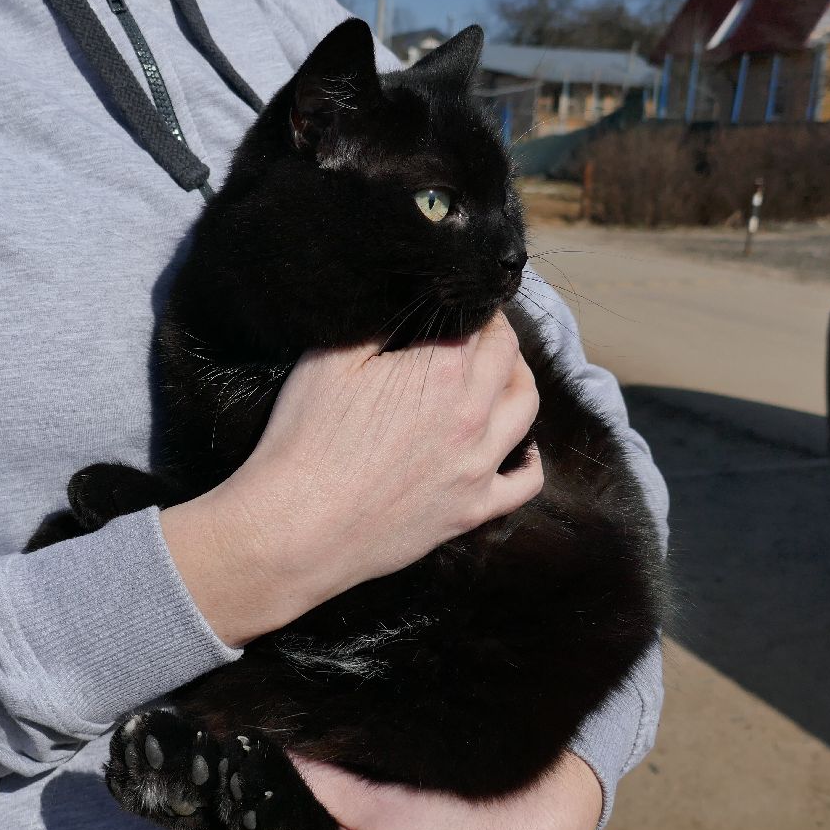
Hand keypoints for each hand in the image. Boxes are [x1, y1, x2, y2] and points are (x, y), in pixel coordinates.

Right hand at [162, 312, 542, 645]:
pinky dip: (530, 458)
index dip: (475, 306)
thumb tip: (410, 303)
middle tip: (480, 329)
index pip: (482, 323)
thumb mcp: (330, 359)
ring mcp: (478, 467)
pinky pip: (525, 482)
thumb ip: (381, 324)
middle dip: (500, 337)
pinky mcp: (472, 511)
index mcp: (442, 372)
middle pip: (510, 361)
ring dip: (519, 381)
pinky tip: (520, 445)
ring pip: (525, 410)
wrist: (298, 526)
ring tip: (501, 373)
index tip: (461, 302)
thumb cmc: (306, 439)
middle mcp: (473, 416)